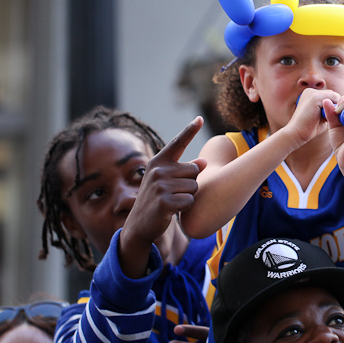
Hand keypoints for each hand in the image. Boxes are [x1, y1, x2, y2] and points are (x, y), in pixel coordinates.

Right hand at [122, 117, 206, 252]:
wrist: (140, 224)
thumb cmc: (158, 199)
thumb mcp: (169, 181)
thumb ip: (185, 170)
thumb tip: (204, 162)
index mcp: (159, 161)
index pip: (178, 143)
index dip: (190, 130)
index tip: (200, 118)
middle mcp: (158, 169)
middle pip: (194, 171)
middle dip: (190, 184)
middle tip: (173, 193)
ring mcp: (160, 185)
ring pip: (194, 187)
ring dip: (188, 197)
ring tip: (172, 201)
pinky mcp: (164, 201)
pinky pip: (189, 200)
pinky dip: (185, 207)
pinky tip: (171, 210)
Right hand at [284, 88, 339, 146]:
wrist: (295, 134)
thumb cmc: (308, 128)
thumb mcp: (321, 117)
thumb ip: (329, 111)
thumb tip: (341, 108)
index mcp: (310, 94)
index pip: (329, 96)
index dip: (334, 106)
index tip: (334, 117)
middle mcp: (310, 91)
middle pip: (333, 94)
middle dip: (336, 106)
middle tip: (335, 118)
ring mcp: (312, 92)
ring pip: (334, 96)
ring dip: (336, 107)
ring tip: (332, 119)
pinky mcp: (315, 97)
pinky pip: (334, 99)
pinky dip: (335, 108)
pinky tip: (332, 118)